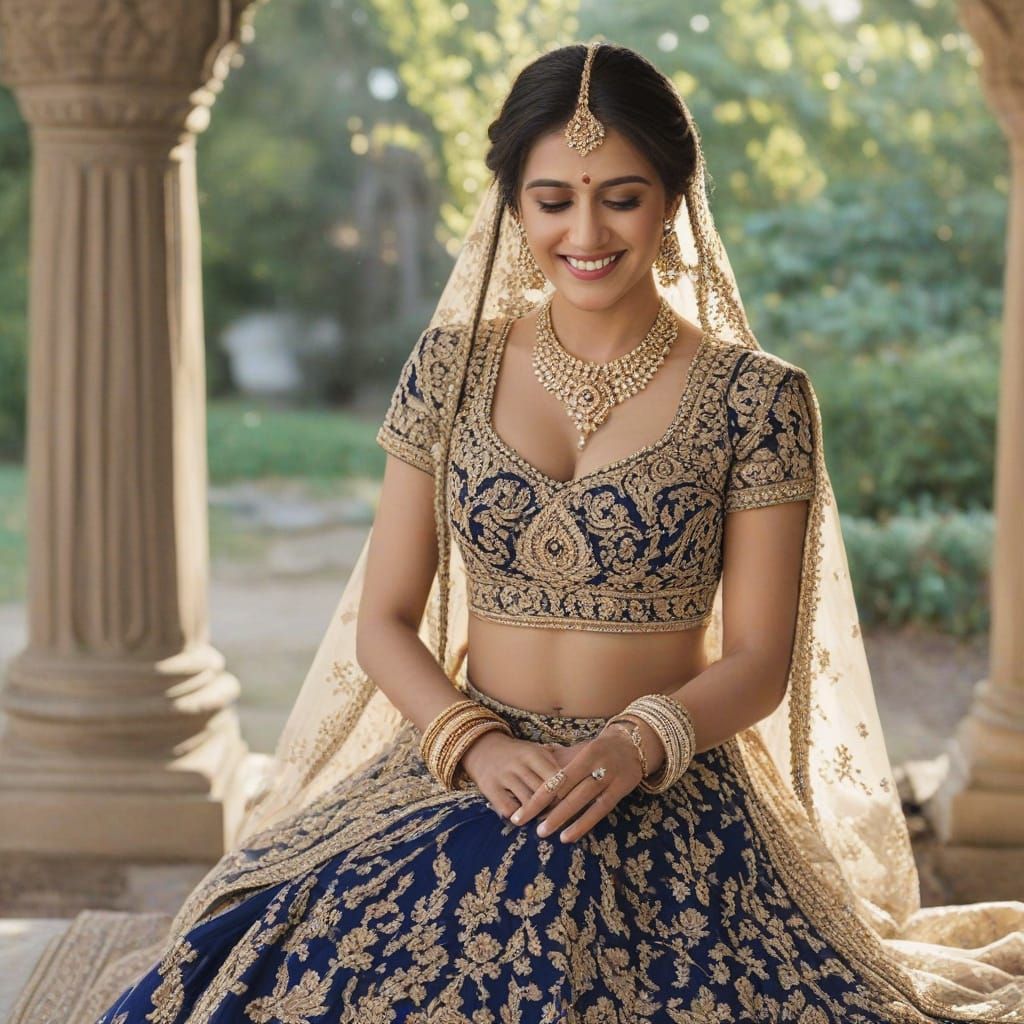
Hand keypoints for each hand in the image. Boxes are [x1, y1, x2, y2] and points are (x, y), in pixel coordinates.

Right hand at [458, 730, 566, 821]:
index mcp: (533, 753)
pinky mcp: (490, 789)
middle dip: (554, 806)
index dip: (567, 791)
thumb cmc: (519, 754)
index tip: (574, 801)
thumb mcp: (537, 751)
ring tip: (546, 820)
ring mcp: (503, 776)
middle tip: (563, 816)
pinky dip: (519, 816)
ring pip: (528, 802)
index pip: (556, 775)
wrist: (483, 748)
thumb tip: (584, 774)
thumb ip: (556, 762)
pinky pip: (509, 809)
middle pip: (543, 791)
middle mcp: (518, 763)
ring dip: (538, 814)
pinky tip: (524, 818)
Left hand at [508, 727, 645, 842]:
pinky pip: (599, 811)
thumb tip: (531, 766)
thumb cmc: (599, 750)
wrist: (633, 744)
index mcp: (583, 754)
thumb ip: (557, 759)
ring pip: (582, 800)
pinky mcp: (620, 791)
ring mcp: (610, 778)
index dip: (539, 794)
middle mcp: (596, 765)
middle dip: (543, 807)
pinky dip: (583, 824)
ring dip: (561, 817)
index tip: (521, 809)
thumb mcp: (579, 749)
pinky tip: (568, 837)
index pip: (557, 777)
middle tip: (521, 821)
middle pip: (566, 789)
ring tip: (542, 832)